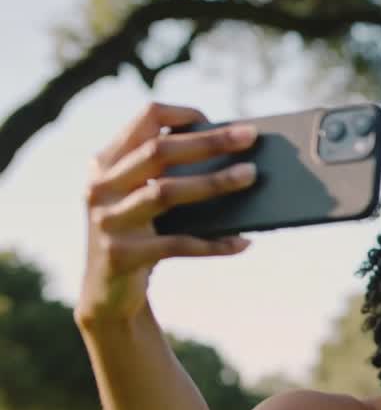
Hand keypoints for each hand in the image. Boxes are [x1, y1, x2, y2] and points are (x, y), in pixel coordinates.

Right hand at [78, 103, 258, 325]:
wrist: (107, 294)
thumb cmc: (140, 236)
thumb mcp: (143, 199)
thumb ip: (169, 175)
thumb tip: (237, 159)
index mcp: (106, 162)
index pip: (145, 119)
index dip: (184, 114)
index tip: (219, 122)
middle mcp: (100, 186)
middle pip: (158, 151)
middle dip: (209, 141)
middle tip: (250, 137)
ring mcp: (107, 220)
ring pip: (165, 192)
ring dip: (213, 182)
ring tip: (251, 176)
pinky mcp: (121, 255)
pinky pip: (177, 244)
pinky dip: (213, 243)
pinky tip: (243, 242)